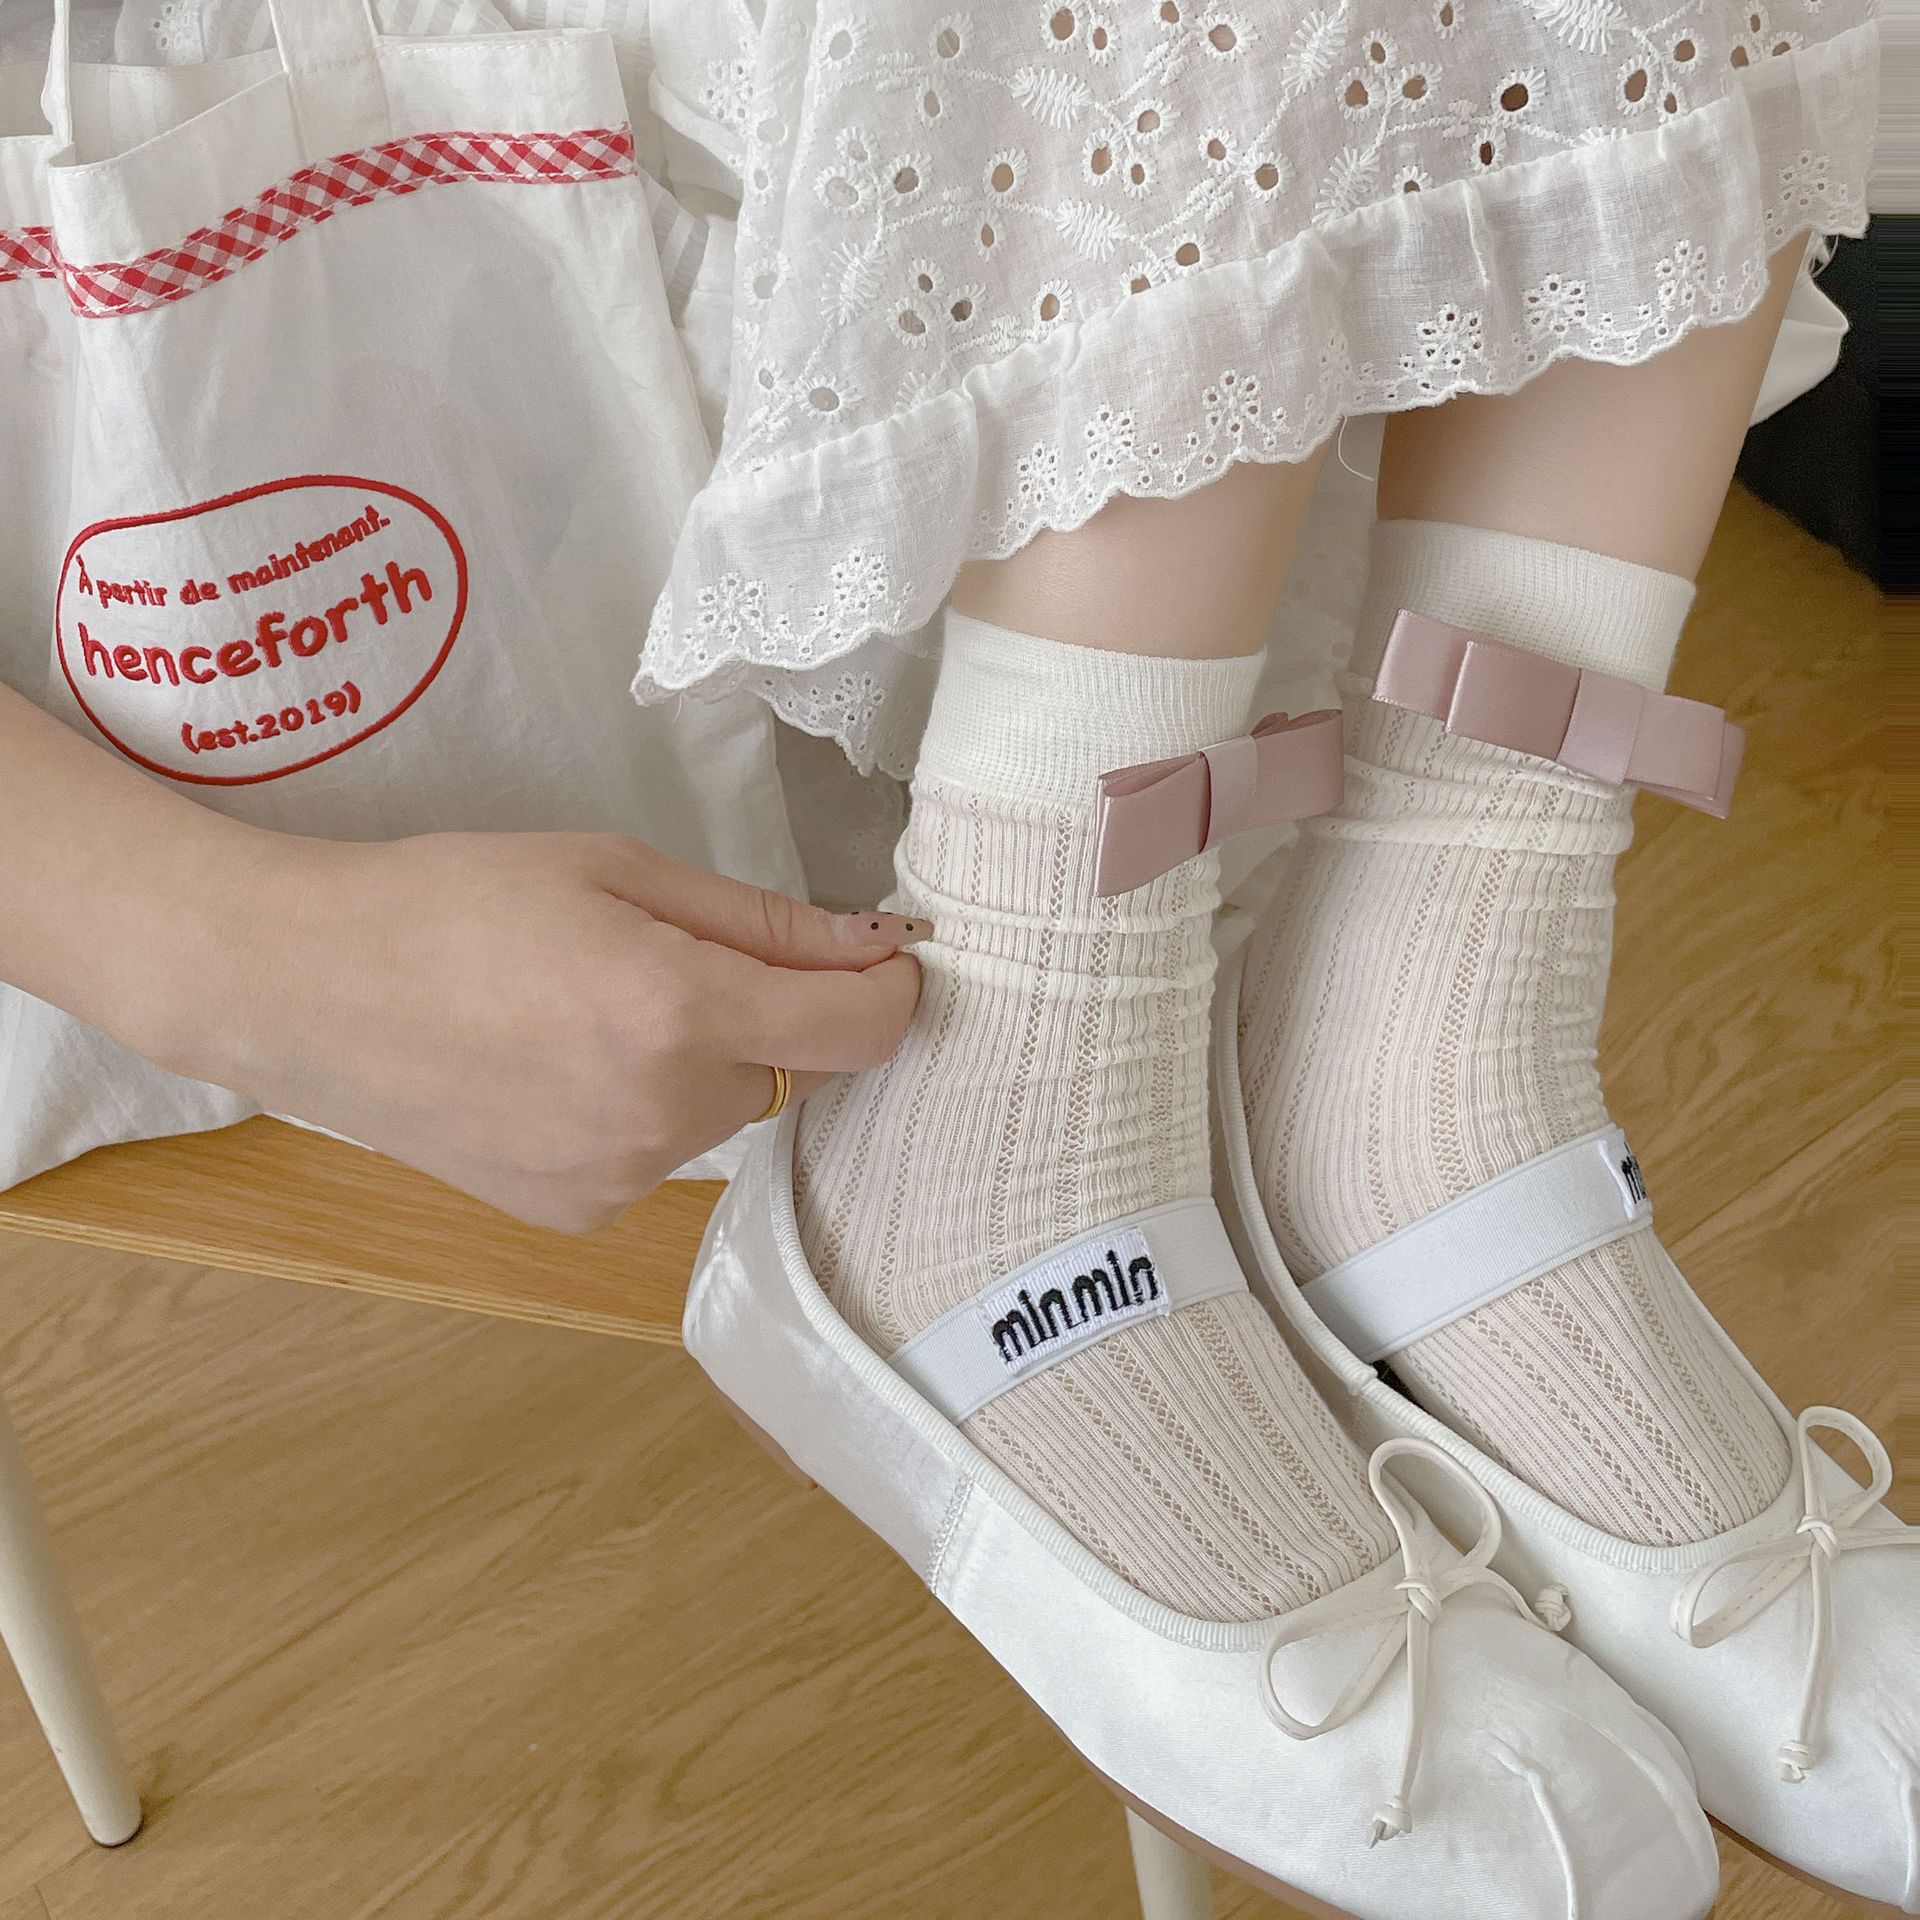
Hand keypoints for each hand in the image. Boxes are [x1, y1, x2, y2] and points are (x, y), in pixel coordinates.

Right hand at [163, 832, 922, 1230]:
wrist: (305, 989)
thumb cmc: (455, 900)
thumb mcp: (615, 870)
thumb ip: (762, 919)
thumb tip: (877, 945)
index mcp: (678, 1014)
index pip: (861, 1031)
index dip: (889, 989)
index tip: (879, 957)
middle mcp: (663, 1117)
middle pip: (784, 1065)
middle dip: (754, 1012)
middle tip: (650, 958)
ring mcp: (619, 1180)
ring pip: (720, 1112)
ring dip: (694, 1064)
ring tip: (579, 1012)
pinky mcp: (578, 1216)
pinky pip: (659, 1154)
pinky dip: (638, 1111)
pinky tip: (552, 1070)